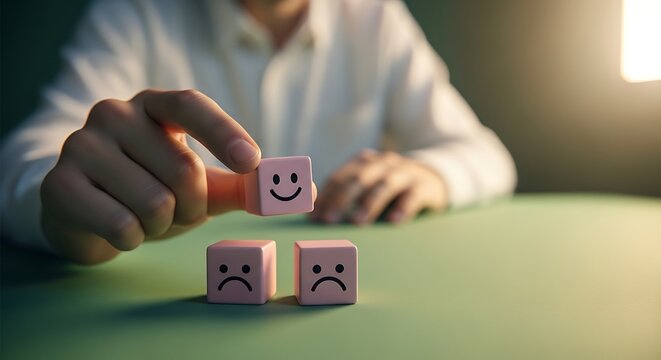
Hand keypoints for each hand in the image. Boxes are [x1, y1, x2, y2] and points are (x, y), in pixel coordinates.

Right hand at [41, 89, 260, 263]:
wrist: (84, 214)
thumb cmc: (150, 189)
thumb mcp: (198, 184)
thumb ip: (241, 185)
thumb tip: (295, 192)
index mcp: (153, 104)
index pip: (190, 105)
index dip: (224, 132)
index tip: (251, 162)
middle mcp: (114, 113)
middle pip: (183, 168)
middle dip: (192, 205)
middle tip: (175, 210)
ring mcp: (81, 145)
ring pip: (154, 202)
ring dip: (161, 224)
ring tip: (142, 217)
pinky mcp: (59, 184)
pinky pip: (121, 225)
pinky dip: (132, 238)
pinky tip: (118, 228)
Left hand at [311, 149, 446, 224]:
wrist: (435, 178)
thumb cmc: (391, 188)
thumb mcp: (369, 185)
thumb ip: (346, 196)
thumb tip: (316, 217)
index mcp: (365, 162)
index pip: (340, 176)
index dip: (325, 195)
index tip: (314, 216)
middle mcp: (384, 163)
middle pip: (359, 178)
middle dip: (342, 199)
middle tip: (329, 220)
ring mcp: (405, 173)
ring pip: (385, 185)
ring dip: (369, 203)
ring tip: (357, 222)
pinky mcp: (425, 186)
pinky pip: (413, 196)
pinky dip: (403, 208)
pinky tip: (394, 222)